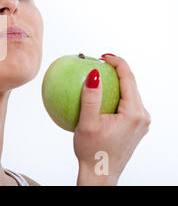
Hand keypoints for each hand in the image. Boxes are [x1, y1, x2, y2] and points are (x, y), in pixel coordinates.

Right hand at [73, 54, 150, 184]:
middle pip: (130, 84)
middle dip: (115, 70)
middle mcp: (142, 116)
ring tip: (97, 75)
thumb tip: (93, 74)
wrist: (101, 174)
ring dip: (114, 83)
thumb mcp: (87, 123)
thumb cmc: (92, 151)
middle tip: (96, 62)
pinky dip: (112, 95)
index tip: (102, 56)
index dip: (117, 62)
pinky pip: (125, 104)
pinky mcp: (134, 126)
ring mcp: (140, 122)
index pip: (129, 78)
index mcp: (134, 113)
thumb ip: (90, 98)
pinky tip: (97, 95)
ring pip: (128, 94)